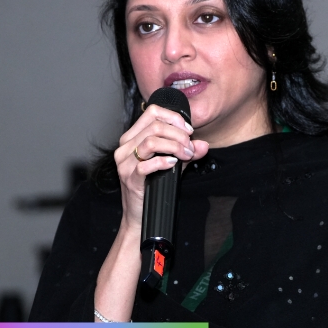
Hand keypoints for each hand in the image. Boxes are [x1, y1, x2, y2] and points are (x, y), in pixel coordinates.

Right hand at [114, 104, 208, 232]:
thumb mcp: (172, 164)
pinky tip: (173, 164)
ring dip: (174, 146)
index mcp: (132, 137)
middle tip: (190, 147)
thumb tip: (203, 145)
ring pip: (150, 141)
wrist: (140, 216)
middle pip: (155, 126)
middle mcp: (125, 147)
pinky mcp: (129, 178)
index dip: (174, 118)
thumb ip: (186, 152)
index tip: (188, 130)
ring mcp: (125, 163)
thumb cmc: (152, 187)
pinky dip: (163, 162)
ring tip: (186, 155)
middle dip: (178, 134)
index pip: (152, 112)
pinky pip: (146, 165)